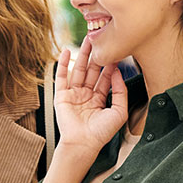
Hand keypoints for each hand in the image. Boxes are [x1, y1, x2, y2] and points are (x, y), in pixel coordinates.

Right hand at [54, 39, 127, 155]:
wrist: (83, 143)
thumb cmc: (102, 132)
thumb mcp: (119, 111)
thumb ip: (120, 91)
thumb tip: (117, 72)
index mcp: (100, 99)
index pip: (105, 77)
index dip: (110, 64)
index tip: (115, 50)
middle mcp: (86, 95)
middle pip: (92, 70)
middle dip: (96, 55)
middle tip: (100, 39)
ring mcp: (73, 94)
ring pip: (79, 70)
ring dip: (83, 55)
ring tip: (87, 39)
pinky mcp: (61, 96)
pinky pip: (62, 77)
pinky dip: (63, 64)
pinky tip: (66, 51)